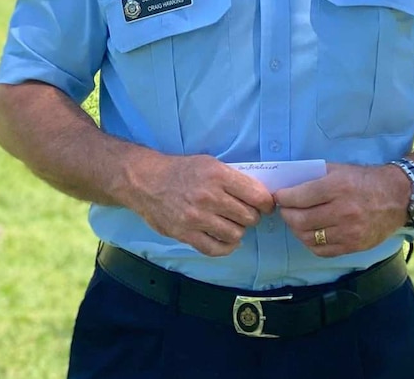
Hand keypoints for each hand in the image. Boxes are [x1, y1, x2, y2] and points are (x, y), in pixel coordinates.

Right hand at [130, 153, 275, 256]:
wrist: (147, 181)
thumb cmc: (182, 170)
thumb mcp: (210, 164)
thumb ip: (233, 179)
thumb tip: (258, 195)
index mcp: (218, 175)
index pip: (257, 196)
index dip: (266, 203)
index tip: (265, 205)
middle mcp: (209, 197)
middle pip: (248, 217)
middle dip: (252, 217)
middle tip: (245, 214)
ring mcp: (197, 218)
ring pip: (235, 234)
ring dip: (238, 231)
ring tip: (231, 224)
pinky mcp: (185, 234)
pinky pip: (216, 249)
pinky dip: (226, 246)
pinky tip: (225, 239)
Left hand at [275, 163, 408, 256]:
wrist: (397, 196)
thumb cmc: (364, 179)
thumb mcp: (340, 169)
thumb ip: (315, 177)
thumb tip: (289, 186)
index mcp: (337, 187)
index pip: (300, 197)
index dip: (284, 198)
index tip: (279, 196)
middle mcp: (343, 211)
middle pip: (301, 220)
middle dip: (287, 214)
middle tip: (285, 209)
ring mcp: (349, 232)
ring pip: (309, 237)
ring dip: (296, 229)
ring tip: (296, 221)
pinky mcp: (354, 246)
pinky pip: (322, 250)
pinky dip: (311, 243)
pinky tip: (309, 233)